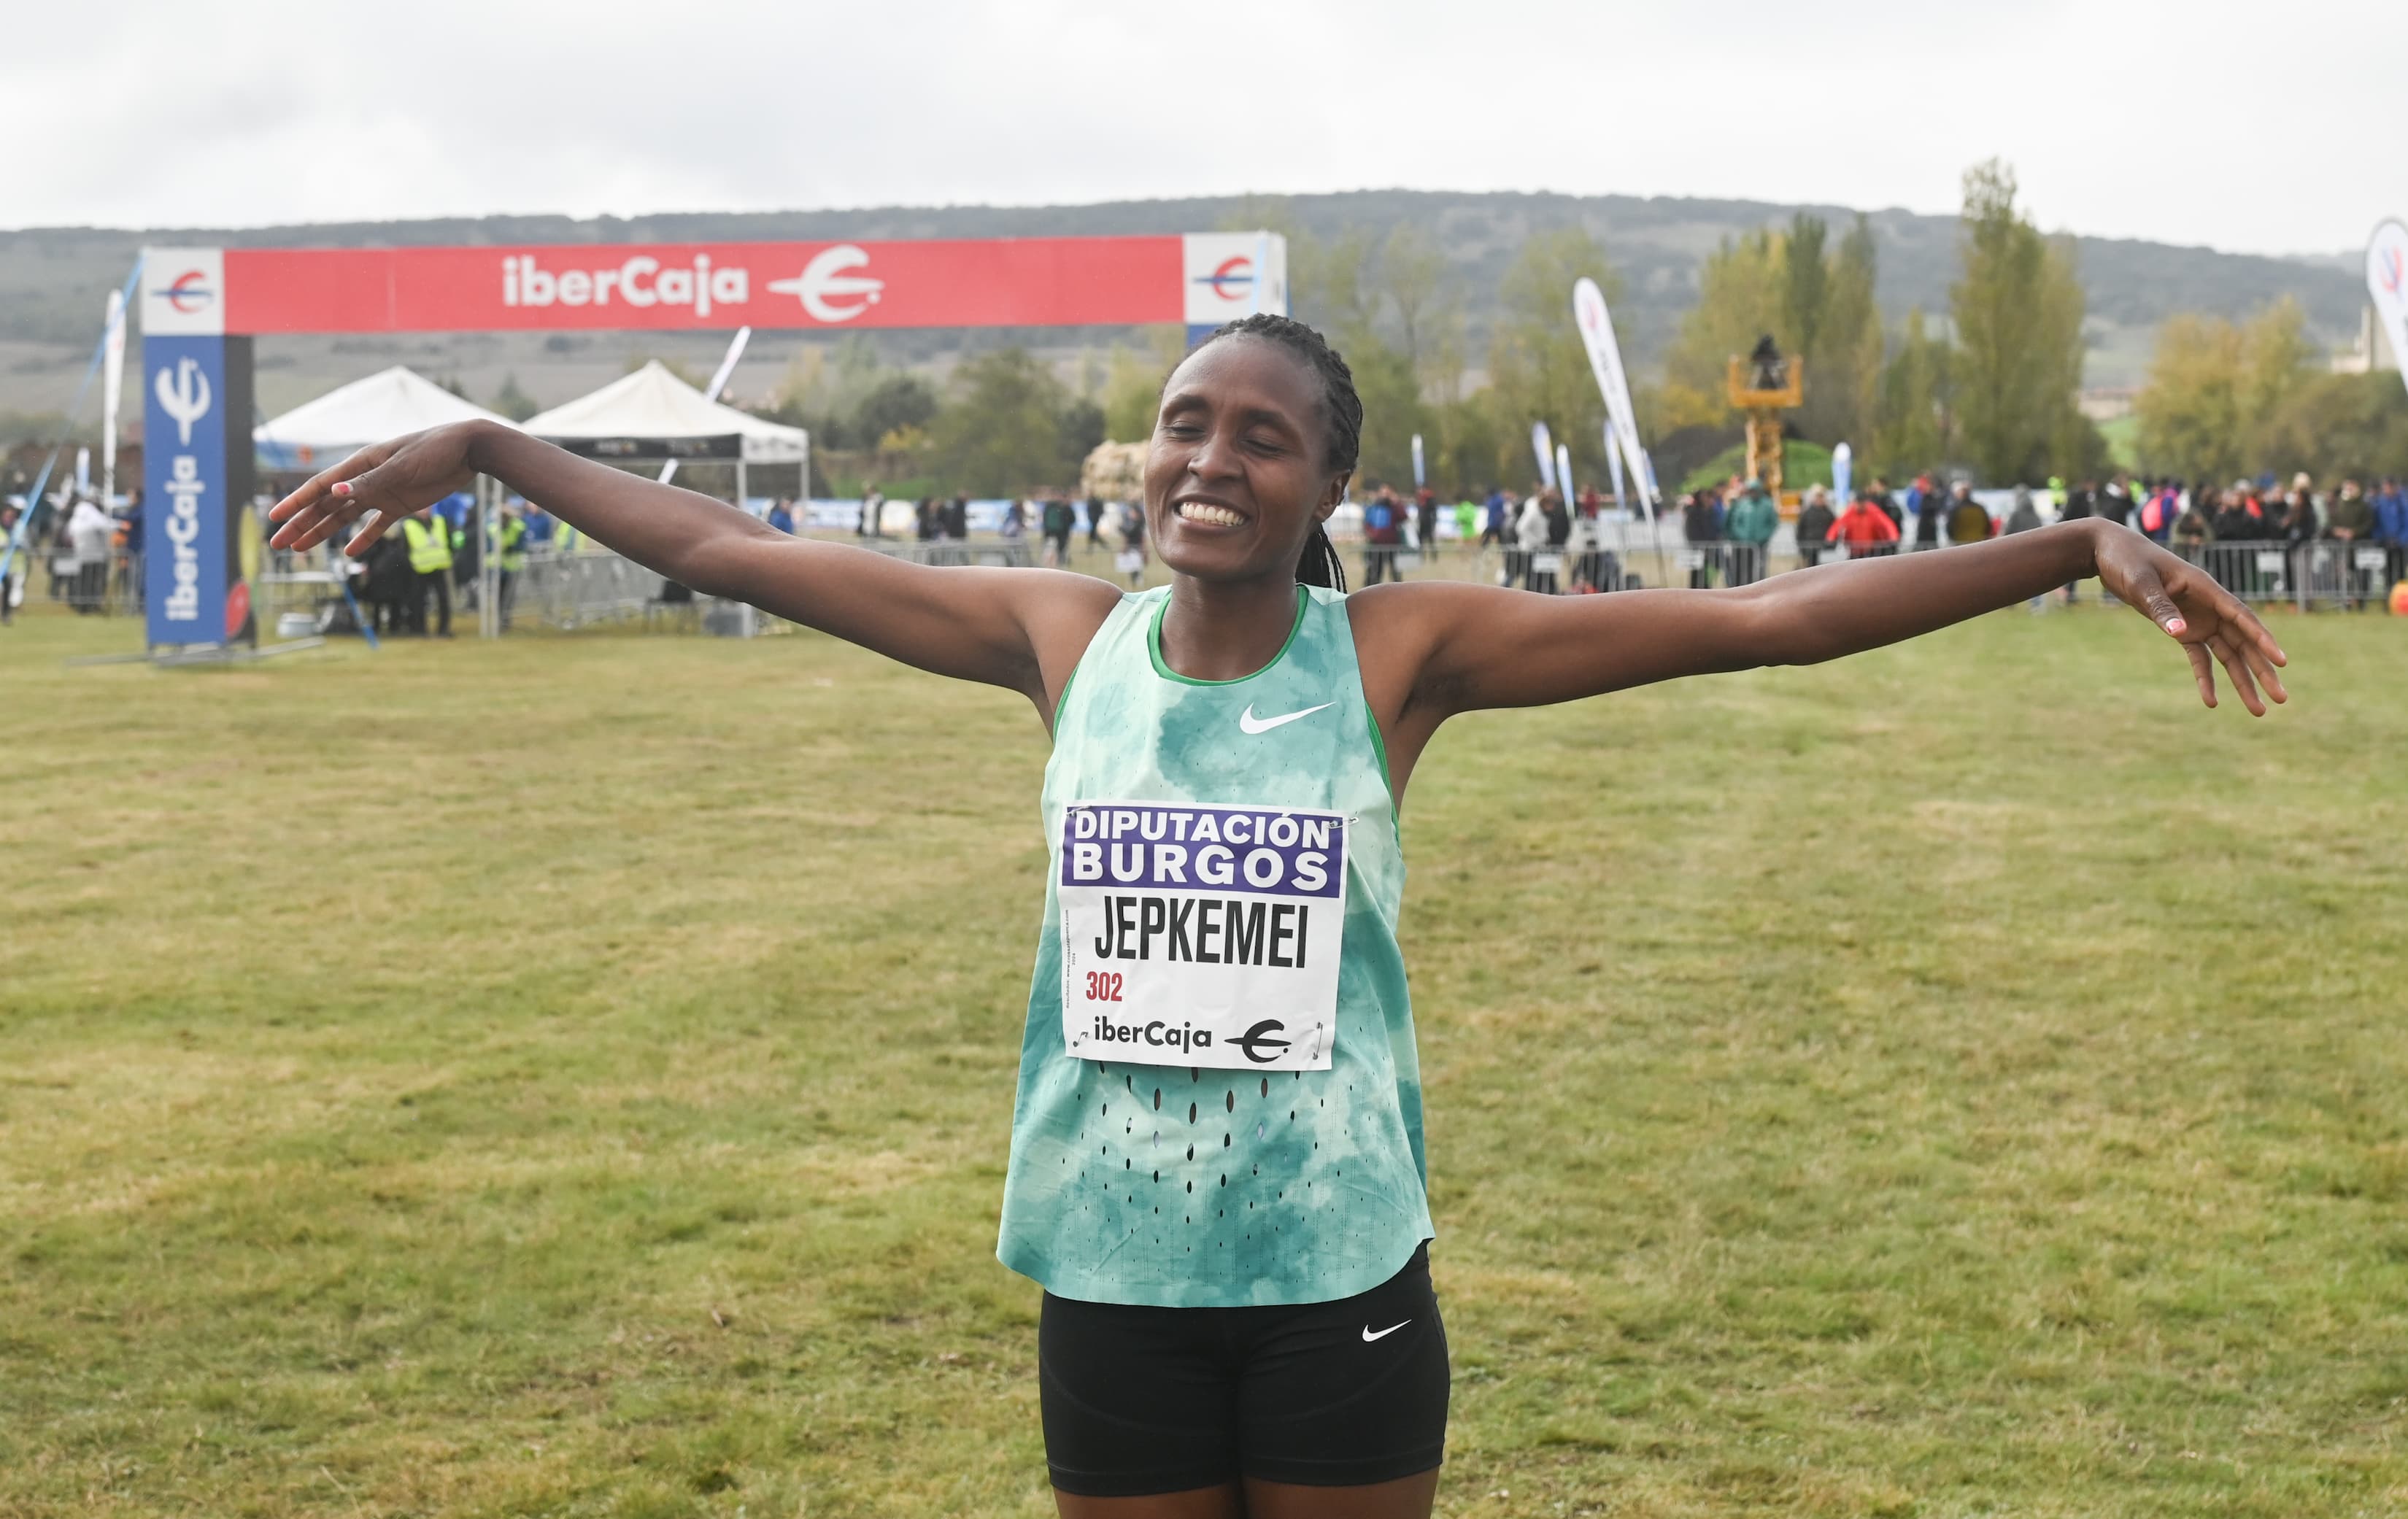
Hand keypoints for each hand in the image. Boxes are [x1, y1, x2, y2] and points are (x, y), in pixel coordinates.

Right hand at [266, 423, 483, 555]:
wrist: (469, 449)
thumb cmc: (434, 450)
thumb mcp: (401, 467)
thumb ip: (369, 483)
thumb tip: (334, 492)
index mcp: (361, 465)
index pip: (320, 487)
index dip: (295, 503)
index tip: (274, 518)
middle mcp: (366, 479)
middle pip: (326, 506)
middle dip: (301, 524)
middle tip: (278, 544)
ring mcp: (382, 493)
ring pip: (344, 517)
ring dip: (323, 532)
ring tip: (301, 550)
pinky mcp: (401, 504)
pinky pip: (376, 525)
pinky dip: (364, 539)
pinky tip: (349, 553)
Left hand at [2090, 523, 2288, 714]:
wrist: (2109, 553)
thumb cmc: (2127, 561)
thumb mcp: (2141, 583)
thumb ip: (2161, 607)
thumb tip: (2180, 634)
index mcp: (2206, 588)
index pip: (2241, 617)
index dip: (2262, 640)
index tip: (2280, 661)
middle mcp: (2209, 606)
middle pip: (2243, 642)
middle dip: (2262, 670)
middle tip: (2282, 698)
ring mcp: (2199, 618)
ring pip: (2228, 654)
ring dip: (2243, 680)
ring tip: (2258, 710)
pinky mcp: (2182, 628)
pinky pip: (2200, 658)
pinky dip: (2205, 678)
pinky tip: (2212, 702)